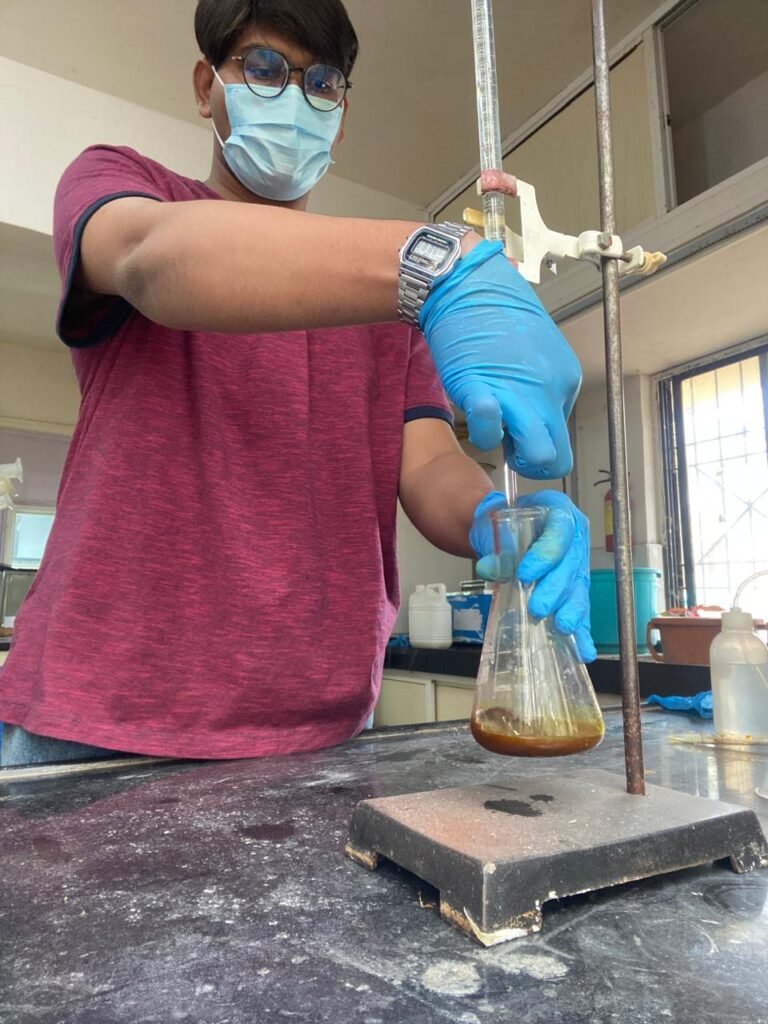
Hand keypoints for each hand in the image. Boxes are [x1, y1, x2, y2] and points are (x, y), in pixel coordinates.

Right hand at [420, 240, 581, 478]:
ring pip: (537, 456)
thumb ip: (539, 381)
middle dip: (532, 461)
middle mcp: (550, 391)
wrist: (466, 284)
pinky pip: (490, 434)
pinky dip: (484, 433)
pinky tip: (477, 411)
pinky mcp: (481, 392)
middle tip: (509, 443)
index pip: (562, 434)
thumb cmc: (495, 310)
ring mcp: (518, 394)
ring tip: (494, 427)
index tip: (520, 427)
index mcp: (565, 379)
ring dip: (512, 455)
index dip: (538, 438)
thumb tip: (530, 409)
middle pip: (557, 456)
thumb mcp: (536, 347)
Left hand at [469, 489, 595, 662]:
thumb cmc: (502, 524)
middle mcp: (575, 535)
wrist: (501, 530)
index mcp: (558, 510)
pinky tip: (584, 649)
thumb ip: (492, 547)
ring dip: (571, 610)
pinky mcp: (575, 585)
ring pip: (579, 587)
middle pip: (572, 563)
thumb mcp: (492, 528)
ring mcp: (578, 561)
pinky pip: (580, 606)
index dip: (545, 554)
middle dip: (556, 589)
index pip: (559, 531)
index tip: (524, 574)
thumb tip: (488, 568)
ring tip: (563, 627)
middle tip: (538, 608)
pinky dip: (581, 628)